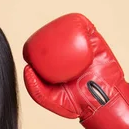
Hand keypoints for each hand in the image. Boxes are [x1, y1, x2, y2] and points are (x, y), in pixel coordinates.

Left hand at [22, 13, 128, 128]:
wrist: (102, 104)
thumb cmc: (77, 105)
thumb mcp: (51, 99)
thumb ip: (35, 89)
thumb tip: (27, 68)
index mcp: (57, 67)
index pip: (45, 52)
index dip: (37, 46)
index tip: (32, 45)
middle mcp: (70, 57)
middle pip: (58, 39)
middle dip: (51, 32)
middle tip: (45, 33)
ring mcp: (84, 50)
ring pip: (73, 33)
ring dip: (66, 25)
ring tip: (59, 26)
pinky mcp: (97, 46)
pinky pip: (89, 32)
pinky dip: (83, 25)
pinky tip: (76, 24)